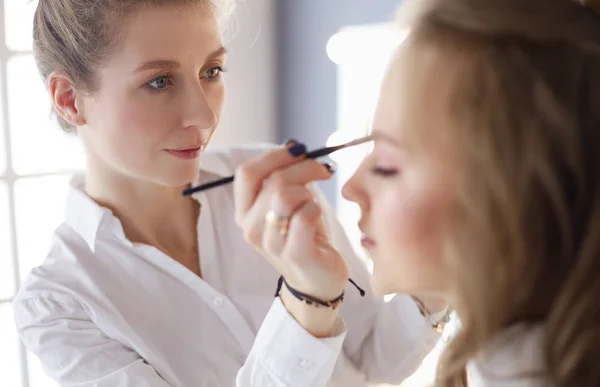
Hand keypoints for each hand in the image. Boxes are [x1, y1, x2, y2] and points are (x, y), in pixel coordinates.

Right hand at [234, 143, 348, 302]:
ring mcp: (270, 244)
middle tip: (322, 170)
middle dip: (303, 168)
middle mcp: (250, 228)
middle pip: (272, 180)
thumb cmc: (304, 236)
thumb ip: (284, 178)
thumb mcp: (288, 203)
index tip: (298, 150)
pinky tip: (318, 218)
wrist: (317, 280)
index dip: (274, 155)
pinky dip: (317, 209)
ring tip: (315, 201)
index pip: (246, 172)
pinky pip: (305, 215)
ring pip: (285, 196)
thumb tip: (294, 147)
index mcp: (244, 212)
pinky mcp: (294, 255)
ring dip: (308, 191)